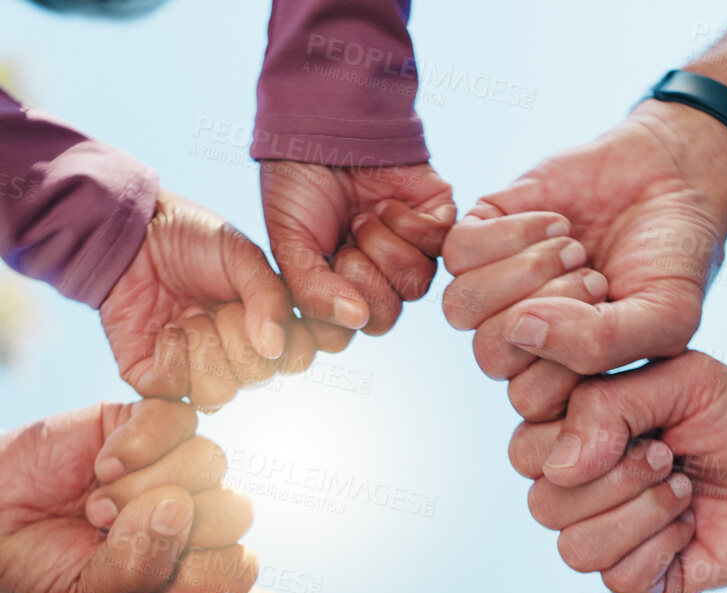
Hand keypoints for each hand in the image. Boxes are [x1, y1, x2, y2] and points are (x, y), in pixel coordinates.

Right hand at [0, 398, 257, 592]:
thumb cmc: (40, 573)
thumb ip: (139, 572)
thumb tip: (181, 506)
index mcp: (193, 573)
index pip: (238, 569)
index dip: (187, 571)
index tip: (126, 576)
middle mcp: (194, 519)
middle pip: (235, 511)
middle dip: (167, 526)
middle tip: (105, 533)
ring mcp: (175, 467)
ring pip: (208, 462)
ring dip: (145, 485)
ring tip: (97, 503)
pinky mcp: (148, 422)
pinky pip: (179, 418)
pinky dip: (139, 443)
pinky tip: (102, 464)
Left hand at [99, 190, 309, 409]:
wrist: (133, 234)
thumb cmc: (190, 239)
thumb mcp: (241, 255)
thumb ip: (269, 296)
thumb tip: (275, 348)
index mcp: (267, 328)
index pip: (297, 358)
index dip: (286, 338)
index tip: (265, 306)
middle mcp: (237, 357)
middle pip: (258, 376)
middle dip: (236, 334)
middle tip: (216, 304)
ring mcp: (197, 372)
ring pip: (218, 393)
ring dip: (202, 346)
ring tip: (188, 315)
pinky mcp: (156, 380)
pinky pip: (174, 389)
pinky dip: (171, 355)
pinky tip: (165, 329)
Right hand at [261, 160, 454, 345]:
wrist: (322, 126)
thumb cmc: (299, 186)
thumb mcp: (288, 243)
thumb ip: (310, 291)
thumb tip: (355, 322)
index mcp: (341, 290)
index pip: (350, 332)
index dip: (336, 308)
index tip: (319, 268)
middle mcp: (379, 278)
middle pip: (386, 317)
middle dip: (361, 278)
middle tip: (344, 242)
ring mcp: (411, 253)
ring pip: (415, 285)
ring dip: (383, 247)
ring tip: (363, 218)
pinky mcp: (438, 222)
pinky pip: (437, 246)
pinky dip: (406, 224)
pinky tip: (385, 204)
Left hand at [445, 101, 726, 388]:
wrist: (672, 178)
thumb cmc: (672, 258)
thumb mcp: (666, 316)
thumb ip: (603, 343)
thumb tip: (522, 329)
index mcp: (558, 375)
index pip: (530, 399)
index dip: (570, 358)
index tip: (615, 312)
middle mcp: (519, 338)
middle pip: (489, 354)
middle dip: (551, 310)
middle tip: (597, 278)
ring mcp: (494, 288)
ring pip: (461, 306)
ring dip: (526, 273)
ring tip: (575, 250)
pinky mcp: (480, 234)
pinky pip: (459, 252)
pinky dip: (513, 233)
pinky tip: (557, 222)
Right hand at [510, 352, 726, 592]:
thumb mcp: (680, 380)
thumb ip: (607, 404)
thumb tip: (559, 467)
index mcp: (575, 435)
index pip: (523, 448)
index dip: (574, 436)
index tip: (640, 417)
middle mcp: (580, 489)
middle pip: (541, 502)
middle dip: (614, 476)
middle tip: (667, 453)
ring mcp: (606, 536)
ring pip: (572, 546)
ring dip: (641, 512)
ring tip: (684, 487)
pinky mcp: (638, 580)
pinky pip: (616, 575)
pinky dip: (662, 544)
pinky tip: (691, 524)